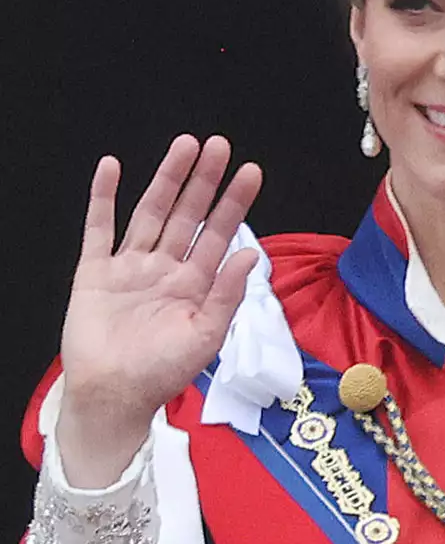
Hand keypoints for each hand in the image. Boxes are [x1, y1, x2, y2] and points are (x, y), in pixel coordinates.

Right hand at [57, 135, 262, 486]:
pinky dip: (103, 198)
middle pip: (187, 214)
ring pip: (151, 213)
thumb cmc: (162, 374)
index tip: (250, 172)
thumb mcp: (206, 336)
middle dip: (203, 180)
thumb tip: (251, 254)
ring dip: (166, 180)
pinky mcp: (94, 273)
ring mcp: (130, 267)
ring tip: (184, 147)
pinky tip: (111, 167)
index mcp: (195, 284)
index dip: (234, 203)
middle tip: (219, 145)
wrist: (113, 397)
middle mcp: (165, 268)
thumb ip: (228, 295)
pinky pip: (98, 229)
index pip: (219, 233)